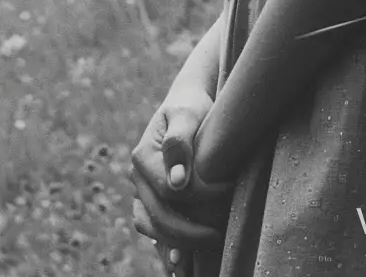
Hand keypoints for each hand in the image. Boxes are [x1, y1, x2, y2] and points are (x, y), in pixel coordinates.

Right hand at [130, 97, 232, 273]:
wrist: (187, 104)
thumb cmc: (190, 106)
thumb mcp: (186, 113)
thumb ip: (180, 142)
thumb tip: (176, 182)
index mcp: (142, 156)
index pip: (168, 192)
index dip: (199, 198)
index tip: (228, 192)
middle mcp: (138, 177)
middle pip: (157, 216)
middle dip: (188, 231)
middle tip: (219, 233)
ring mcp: (143, 191)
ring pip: (150, 227)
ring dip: (174, 243)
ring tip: (199, 252)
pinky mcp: (153, 200)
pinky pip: (153, 229)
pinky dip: (165, 247)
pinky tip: (182, 264)